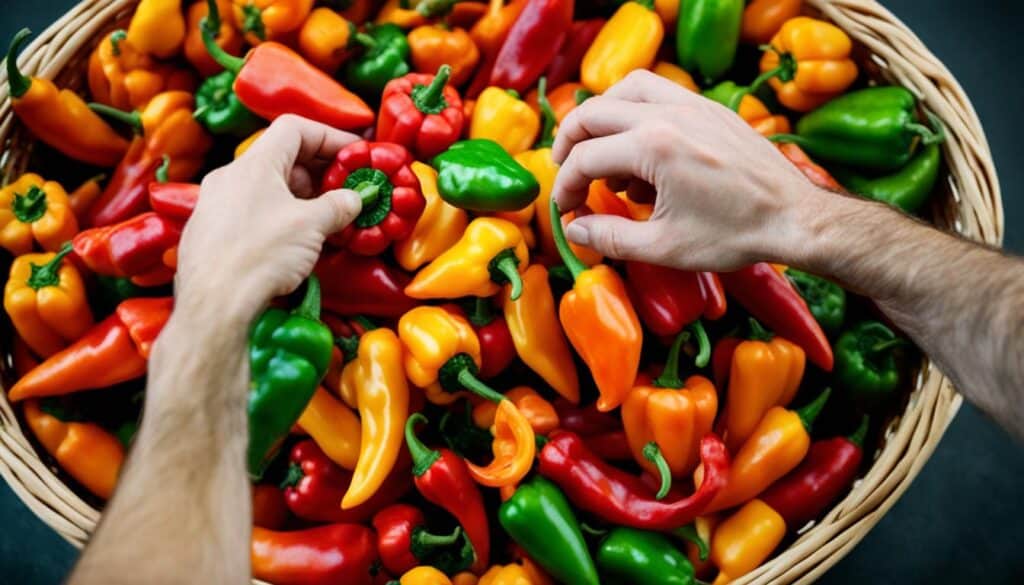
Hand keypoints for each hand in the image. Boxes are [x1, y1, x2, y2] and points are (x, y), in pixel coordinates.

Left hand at [176, 115, 362, 322]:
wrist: (214, 306)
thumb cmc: (260, 257)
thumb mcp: (311, 226)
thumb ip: (337, 206)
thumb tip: (353, 199)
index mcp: (253, 164)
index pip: (294, 129)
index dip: (328, 136)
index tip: (352, 154)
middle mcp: (229, 177)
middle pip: (280, 159)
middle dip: (318, 172)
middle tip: (345, 190)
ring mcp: (215, 205)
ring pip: (266, 188)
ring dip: (301, 197)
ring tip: (327, 219)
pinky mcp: (210, 233)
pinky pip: (251, 212)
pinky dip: (280, 216)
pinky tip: (296, 241)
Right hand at [550, 70, 830, 271]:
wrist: (796, 218)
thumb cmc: (735, 235)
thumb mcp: (665, 247)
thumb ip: (611, 237)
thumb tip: (574, 230)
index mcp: (654, 146)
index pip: (585, 158)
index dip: (565, 187)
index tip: (566, 211)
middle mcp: (669, 114)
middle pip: (595, 112)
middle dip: (570, 143)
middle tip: (566, 175)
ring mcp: (692, 105)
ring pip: (627, 89)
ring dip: (602, 116)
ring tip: (599, 153)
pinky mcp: (710, 108)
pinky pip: (659, 93)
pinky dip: (636, 111)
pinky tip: (641, 150)